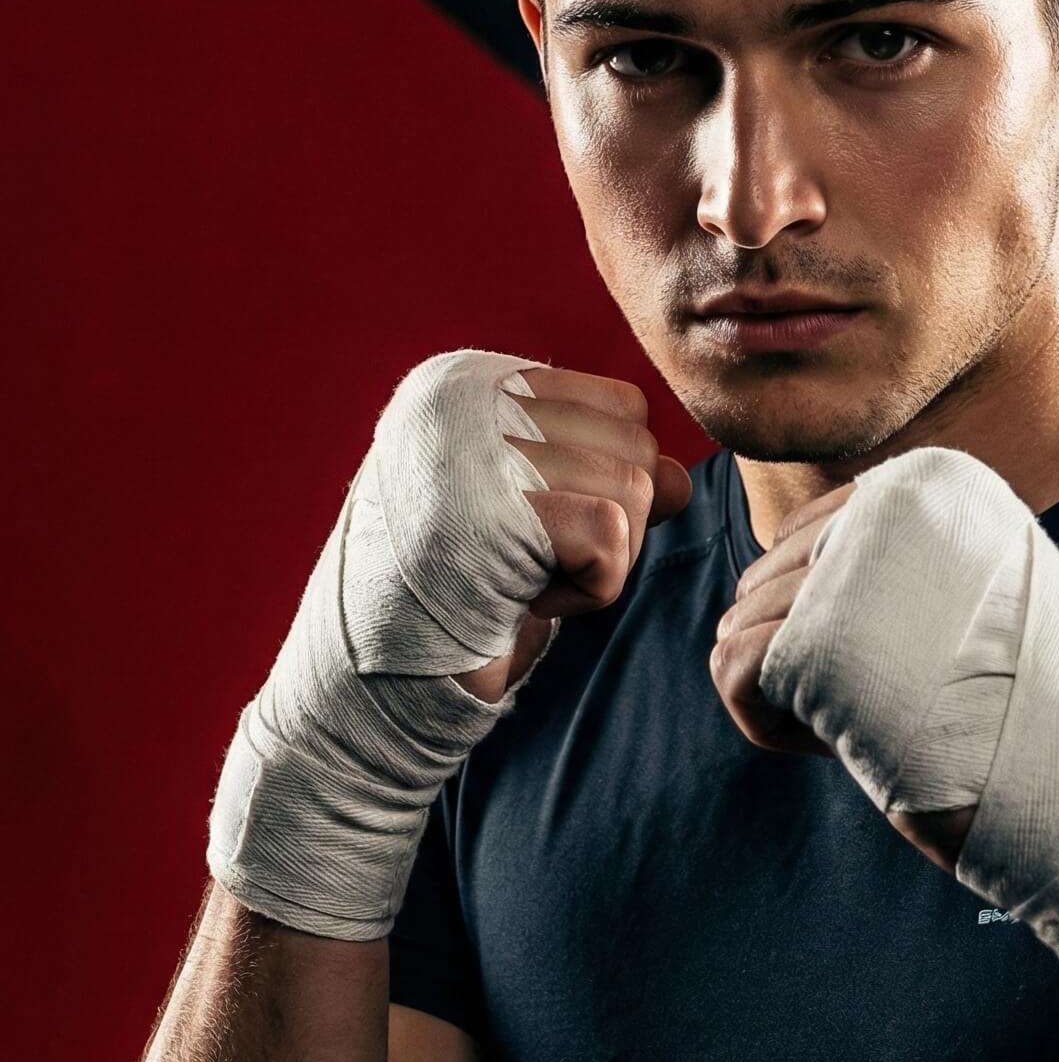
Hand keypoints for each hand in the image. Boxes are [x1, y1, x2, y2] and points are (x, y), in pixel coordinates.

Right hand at [459, 366, 691, 700]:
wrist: (375, 680)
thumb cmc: (459, 594)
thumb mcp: (539, 518)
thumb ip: (608, 480)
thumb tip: (681, 478)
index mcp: (467, 381)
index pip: (621, 406)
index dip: (607, 485)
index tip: (534, 529)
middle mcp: (464, 396)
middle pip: (636, 445)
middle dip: (610, 525)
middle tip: (529, 563)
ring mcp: (471, 448)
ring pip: (633, 489)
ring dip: (600, 562)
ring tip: (521, 581)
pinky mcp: (490, 510)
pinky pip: (612, 536)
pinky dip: (591, 590)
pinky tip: (524, 602)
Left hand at [709, 478, 977, 875]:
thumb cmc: (1019, 705)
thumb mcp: (966, 589)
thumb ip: (888, 558)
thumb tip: (774, 574)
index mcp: (932, 479)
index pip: (802, 538)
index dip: (828, 618)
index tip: (895, 664)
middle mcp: (888, 504)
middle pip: (765, 579)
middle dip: (803, 656)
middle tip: (881, 703)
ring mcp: (854, 569)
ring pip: (742, 620)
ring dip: (790, 692)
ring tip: (869, 719)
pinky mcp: (823, 641)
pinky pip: (731, 666)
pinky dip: (768, 721)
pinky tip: (837, 741)